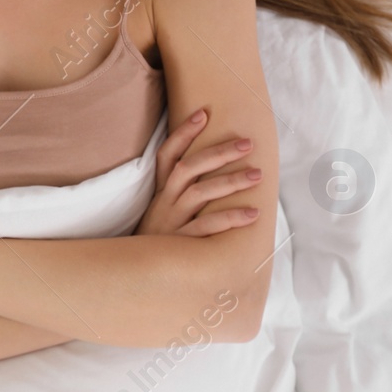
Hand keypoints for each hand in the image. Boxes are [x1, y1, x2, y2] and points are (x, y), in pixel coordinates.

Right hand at [133, 108, 260, 236]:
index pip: (167, 155)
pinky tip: (253, 213)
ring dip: (230, 181)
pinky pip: (206, 228)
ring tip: (258, 174)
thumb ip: (179, 196)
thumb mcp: (160, 215)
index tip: (203, 113)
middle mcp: (164, 204)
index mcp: (159, 194)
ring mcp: (171, 224)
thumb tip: (209, 175)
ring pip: (200, 194)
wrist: (133, 278)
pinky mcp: (180, 245)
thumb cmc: (156, 244)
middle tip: (247, 143)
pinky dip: (230, 218)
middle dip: (217, 152)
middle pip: (188, 169)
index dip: (183, 133)